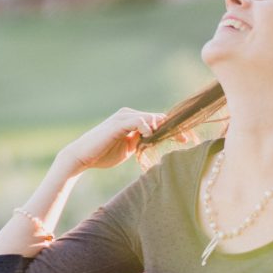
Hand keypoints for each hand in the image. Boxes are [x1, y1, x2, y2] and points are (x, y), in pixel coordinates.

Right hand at [61, 107, 177, 171]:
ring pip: (151, 118)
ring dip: (164, 128)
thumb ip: (143, 142)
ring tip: (176, 138)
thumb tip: (159, 140)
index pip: (157, 121)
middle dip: (174, 128)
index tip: (188, 139)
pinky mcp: (118, 123)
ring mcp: (123, 117)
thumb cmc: (104, 154)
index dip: (173, 129)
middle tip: (188, 139)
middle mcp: (129, 115)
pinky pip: (138, 121)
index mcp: (133, 121)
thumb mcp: (130, 148)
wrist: (83, 157)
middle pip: (158, 118)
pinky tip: (151, 135)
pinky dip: (147, 127)